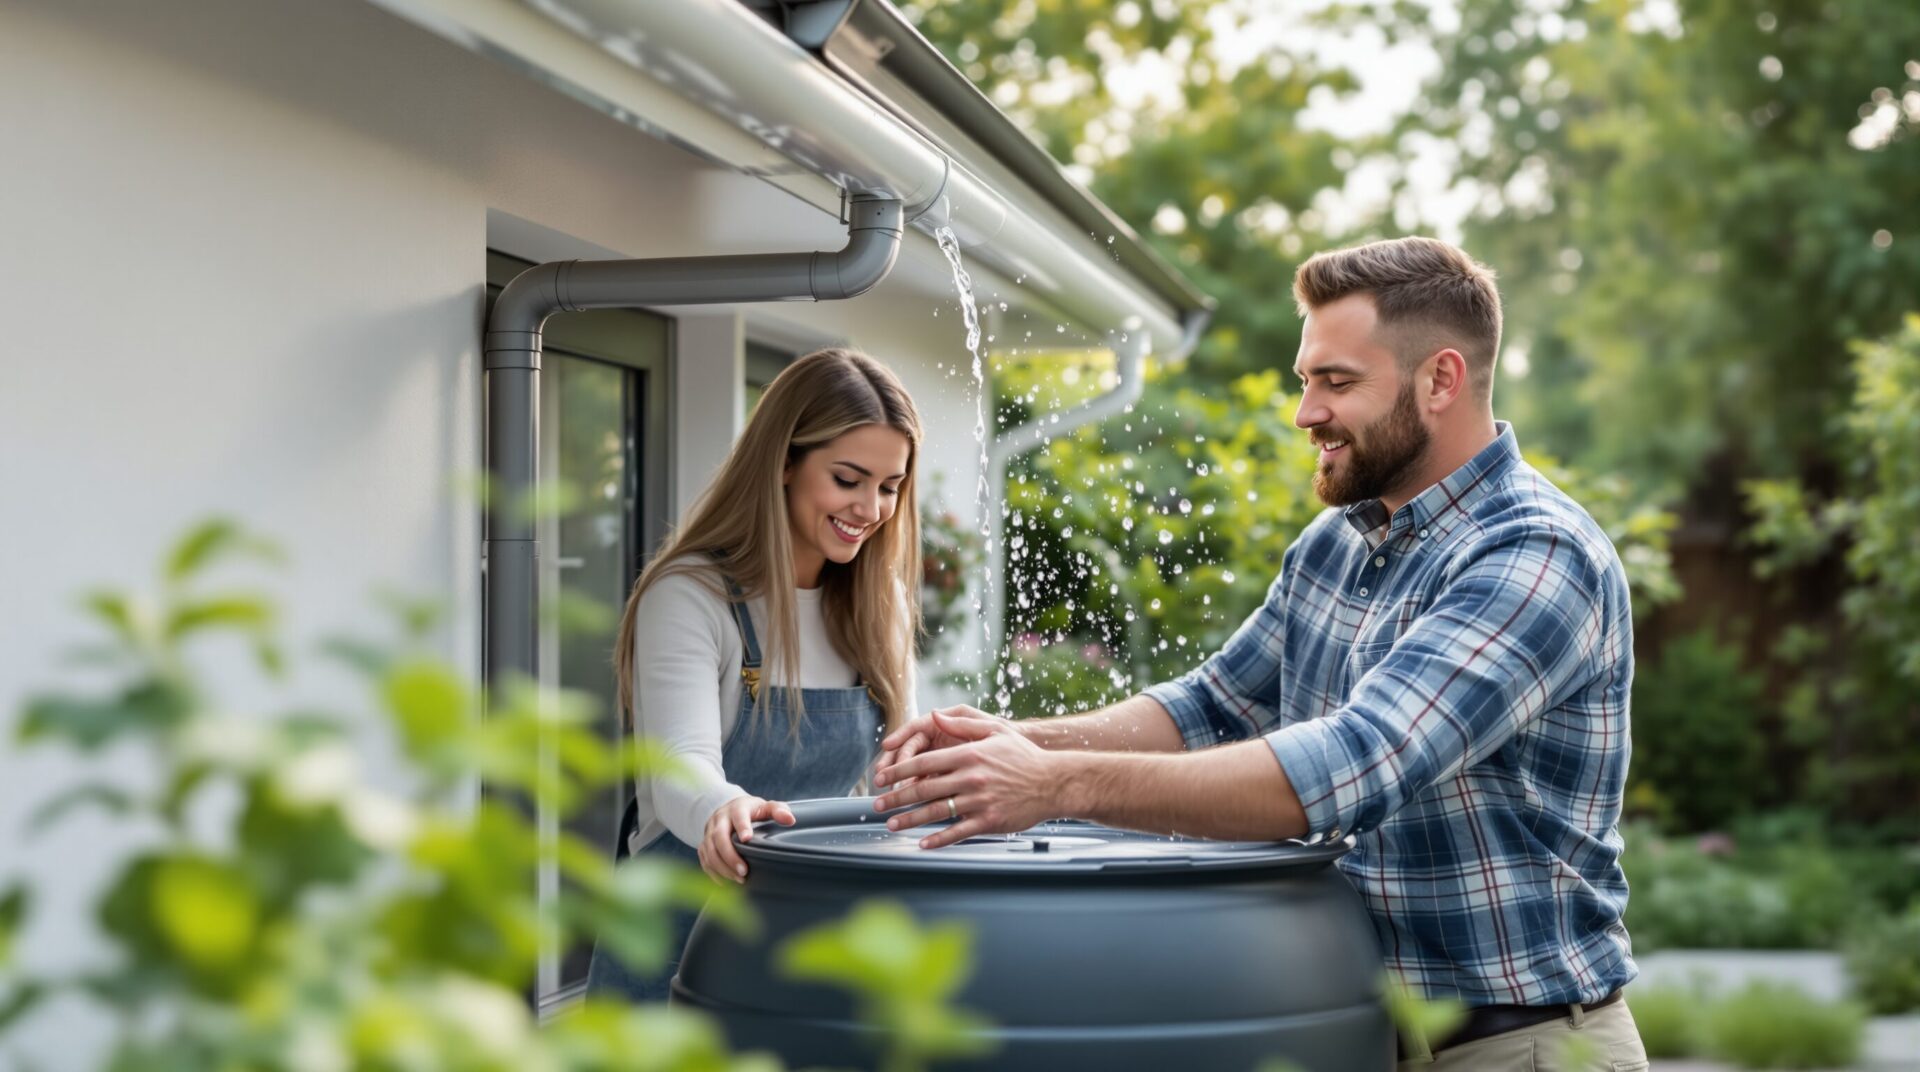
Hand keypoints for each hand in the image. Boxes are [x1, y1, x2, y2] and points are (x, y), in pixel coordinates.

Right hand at [700, 795, 794, 883]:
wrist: (730, 811)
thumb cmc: (753, 812)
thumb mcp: (766, 807)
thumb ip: (779, 811)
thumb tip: (790, 820)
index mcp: (737, 808)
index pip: (738, 816)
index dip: (742, 827)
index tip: (747, 839)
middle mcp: (719, 819)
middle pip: (719, 836)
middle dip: (730, 856)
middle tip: (744, 872)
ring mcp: (708, 832)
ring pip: (709, 850)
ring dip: (722, 867)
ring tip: (739, 880)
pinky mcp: (704, 844)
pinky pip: (704, 859)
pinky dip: (713, 872)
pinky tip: (726, 882)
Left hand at [871, 709, 1063, 848]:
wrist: (1053, 783)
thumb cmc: (1023, 757)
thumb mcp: (994, 731)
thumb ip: (962, 724)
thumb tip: (934, 715)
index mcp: (969, 754)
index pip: (924, 761)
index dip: (898, 770)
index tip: (882, 777)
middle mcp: (971, 778)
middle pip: (923, 788)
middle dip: (896, 797)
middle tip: (878, 804)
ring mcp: (979, 802)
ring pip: (935, 812)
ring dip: (909, 819)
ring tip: (892, 823)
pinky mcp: (989, 822)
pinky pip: (957, 832)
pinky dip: (937, 839)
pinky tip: (922, 843)